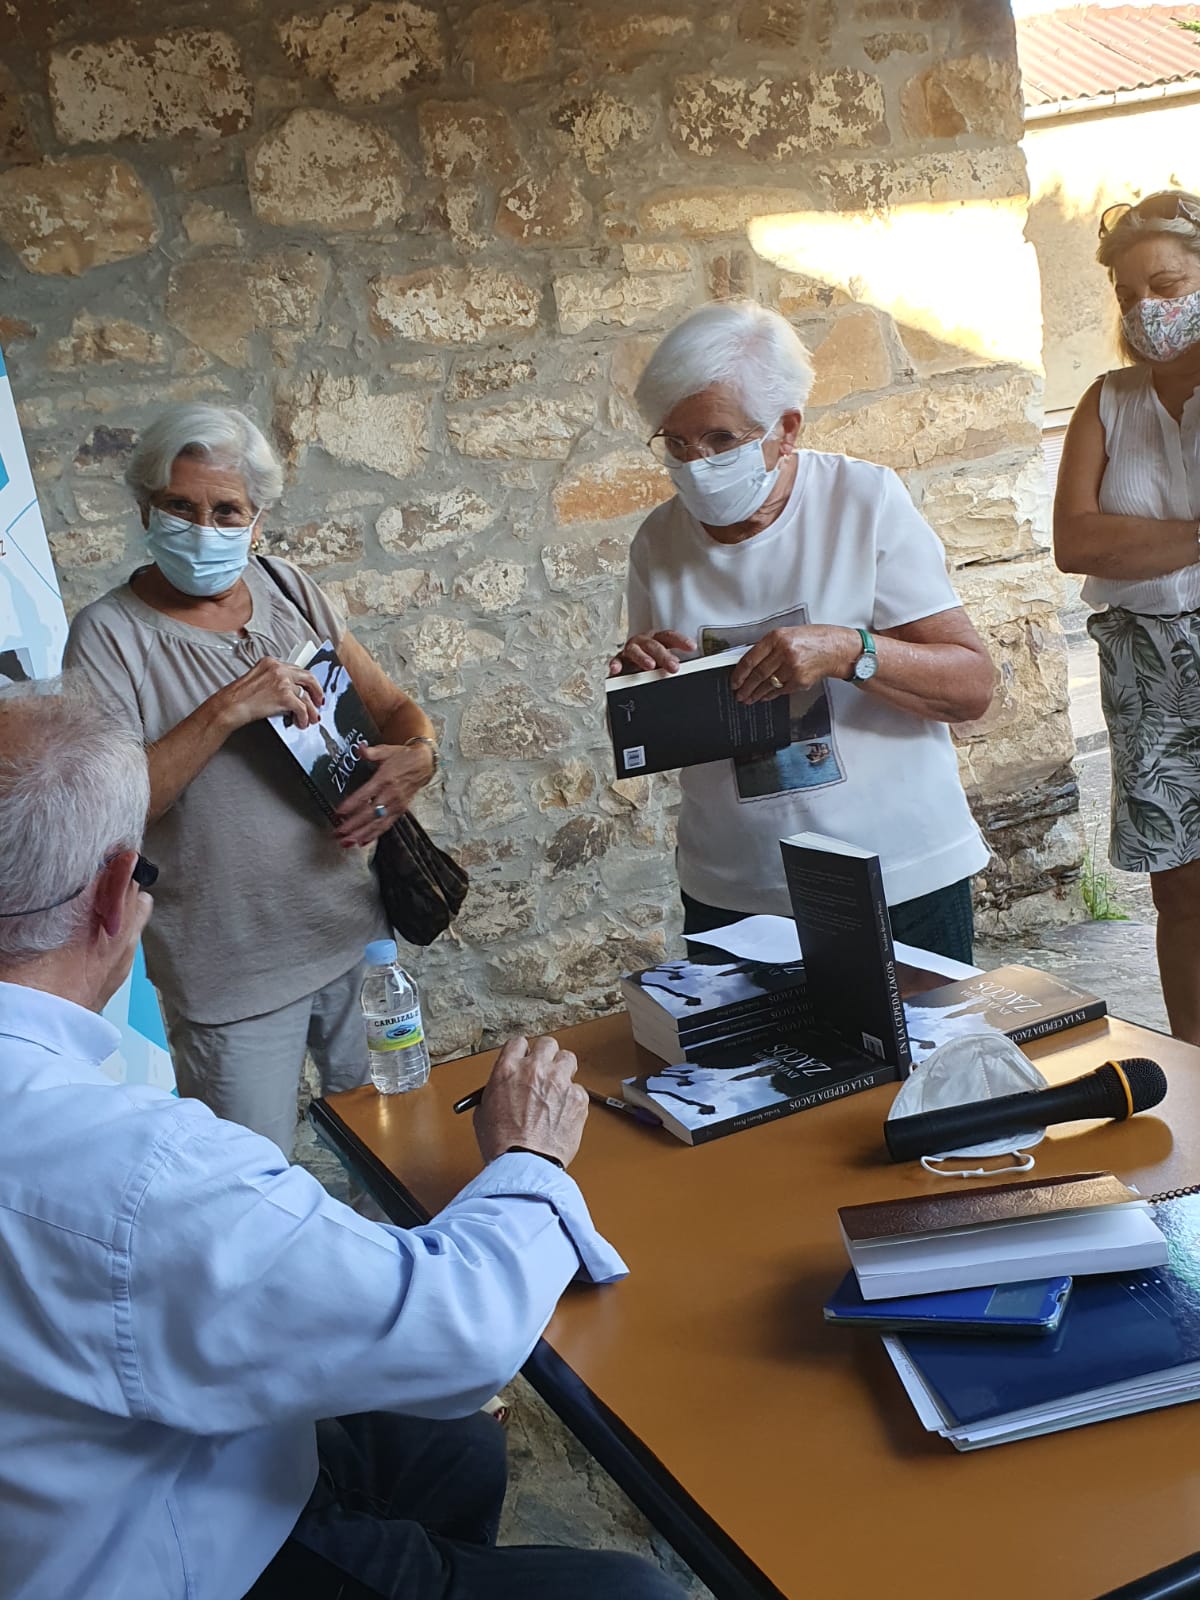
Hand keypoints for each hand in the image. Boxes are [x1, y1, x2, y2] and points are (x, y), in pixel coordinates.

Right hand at [217, 656, 324, 731]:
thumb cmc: (239, 697)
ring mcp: (282, 681)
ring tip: (311, 718)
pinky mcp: (284, 696)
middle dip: (317, 691)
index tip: (310, 689)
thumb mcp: (257, 680)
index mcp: (271, 662)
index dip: (306, 682)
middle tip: (319, 701)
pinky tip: (301, 722)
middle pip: (308, 677)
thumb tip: (291, 692)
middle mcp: (278, 669)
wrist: (230, 706)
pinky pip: (302, 708)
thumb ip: (274, 681)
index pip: (296, 669)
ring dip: (311, 710)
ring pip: (306, 696)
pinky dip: (304, 717)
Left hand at [333, 740, 432, 847]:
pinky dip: (374, 835)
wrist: (424, 764)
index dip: (352, 804)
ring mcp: (396, 805)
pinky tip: (362, 842)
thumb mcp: (387, 750)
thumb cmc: (403, 757)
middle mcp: (391, 794)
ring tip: (346, 842)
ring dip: (361, 834)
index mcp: (385, 779)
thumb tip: (360, 748)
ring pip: (377, 823)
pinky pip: (386, 825)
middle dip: (353, 825)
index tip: (338, 813)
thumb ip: (372, 752)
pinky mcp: (400, 811)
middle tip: (338, 833)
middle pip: (370, 813)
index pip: (366, 794)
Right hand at [474, 1035, 588, 1169]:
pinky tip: (564, 1111)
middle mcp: (535, 1070)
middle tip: (545, 1069)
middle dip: (546, 1055)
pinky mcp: (577, 1098)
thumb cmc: (503, 1145)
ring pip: (568, 1058)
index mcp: (508, 1070)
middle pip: (547, 1044)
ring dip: (563, 1070)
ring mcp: (558, 1082)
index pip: (518, 1043)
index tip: (525, 1059)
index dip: (523, 1051)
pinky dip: (573, 1098)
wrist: (524, 1163)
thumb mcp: (484, 1112)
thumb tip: (502, 1091)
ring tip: (558, 1086)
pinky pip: (579, 1088)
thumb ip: (495, 1093)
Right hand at [607, 630, 695, 675]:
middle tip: (673, 667)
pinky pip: (616, 661)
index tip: (691, 647)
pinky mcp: (618, 661)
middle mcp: (643, 642)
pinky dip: (616, 664)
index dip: (680, 640)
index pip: (669, 637)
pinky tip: (617, 669)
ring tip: (650, 665)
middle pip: (654, 645)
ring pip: (635, 650)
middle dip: (664, 655)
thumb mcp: (663, 662)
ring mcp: (630, 650)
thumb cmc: (649, 664)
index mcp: (656, 640)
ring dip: (643, 657)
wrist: (628, 671)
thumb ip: (671, 663)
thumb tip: (680, 666)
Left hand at [730, 625, 859, 703]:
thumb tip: (751, 663)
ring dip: (756, 694)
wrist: (837, 648)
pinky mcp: (800, 680)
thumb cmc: (815, 639)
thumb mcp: (788, 634)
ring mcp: (792, 668)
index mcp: (777, 637)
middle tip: (739, 694)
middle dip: (746, 687)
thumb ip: (770, 647)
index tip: (734, 681)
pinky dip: (770, 695)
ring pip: (767, 684)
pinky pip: (780, 690)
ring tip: (748, 699)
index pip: (751, 658)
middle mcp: (784, 652)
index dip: (739, 673)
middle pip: (758, 674)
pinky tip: (765, 697)